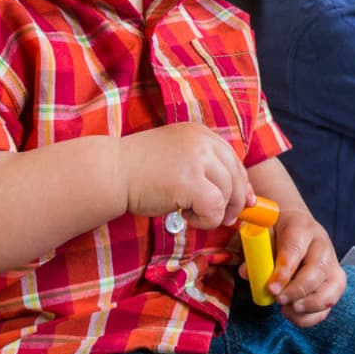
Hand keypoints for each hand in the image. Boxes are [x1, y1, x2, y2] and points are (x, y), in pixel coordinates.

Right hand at [118, 124, 251, 229]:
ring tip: (190, 213)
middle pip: (236, 175)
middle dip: (235, 201)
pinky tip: (185, 216)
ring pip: (227, 194)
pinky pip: (214, 208)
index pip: (233, 159)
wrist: (111, 172)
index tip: (243, 200)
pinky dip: (205, 220)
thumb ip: (204, 168)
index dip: (241, 183)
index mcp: (200, 133)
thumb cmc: (139, 170)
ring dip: (213, 212)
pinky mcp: (190, 181)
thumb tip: (239, 194)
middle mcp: (202, 141)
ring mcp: (197, 159)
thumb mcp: (178, 158)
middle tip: (227, 219)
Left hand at [252, 207, 345, 326]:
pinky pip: (329, 303)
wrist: (297, 227)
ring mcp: (332, 264)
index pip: (296, 249)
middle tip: (279, 300)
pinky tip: (293, 313)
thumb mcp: (262, 234)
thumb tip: (246, 272)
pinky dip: (312, 315)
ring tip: (287, 309)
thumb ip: (254, 253)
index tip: (271, 288)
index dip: (284, 271)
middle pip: (317, 270)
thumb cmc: (277, 232)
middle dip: (297, 290)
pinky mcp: (335, 282)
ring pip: (331, 288)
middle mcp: (322, 245)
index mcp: (301, 228)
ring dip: (309, 305)